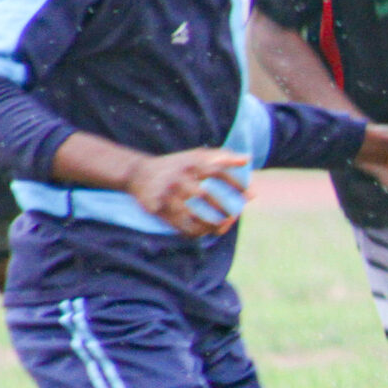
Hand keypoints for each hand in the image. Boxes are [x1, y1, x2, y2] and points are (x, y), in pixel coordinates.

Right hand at [123, 148, 250, 237]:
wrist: (137, 173)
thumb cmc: (176, 166)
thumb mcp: (196, 155)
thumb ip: (222, 156)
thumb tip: (248, 158)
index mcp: (191, 163)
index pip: (218, 172)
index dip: (237, 184)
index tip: (249, 194)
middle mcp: (180, 178)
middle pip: (206, 196)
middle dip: (225, 207)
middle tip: (236, 214)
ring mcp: (168, 194)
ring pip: (194, 215)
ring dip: (213, 224)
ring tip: (223, 225)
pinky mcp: (159, 209)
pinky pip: (181, 226)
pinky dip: (197, 232)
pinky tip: (205, 231)